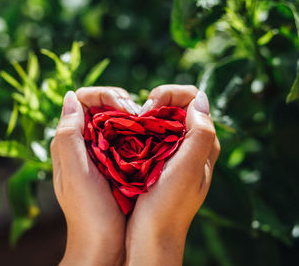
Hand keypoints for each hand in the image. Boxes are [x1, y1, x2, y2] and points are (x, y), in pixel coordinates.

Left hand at [51, 87, 139, 265]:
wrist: (104, 245)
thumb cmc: (88, 212)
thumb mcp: (75, 173)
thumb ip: (68, 135)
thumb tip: (70, 96)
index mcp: (68, 141)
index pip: (83, 99)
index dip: (105, 95)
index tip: (126, 109)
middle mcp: (82, 143)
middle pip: (101, 107)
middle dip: (122, 103)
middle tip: (140, 116)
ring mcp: (99, 153)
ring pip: (115, 121)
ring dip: (132, 117)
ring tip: (147, 125)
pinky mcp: (115, 164)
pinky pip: (126, 137)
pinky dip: (138, 132)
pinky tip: (150, 138)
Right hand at [126, 85, 219, 265]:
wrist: (152, 237)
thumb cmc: (169, 206)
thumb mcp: (188, 169)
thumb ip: (200, 132)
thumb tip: (199, 98)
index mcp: (203, 143)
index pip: (193, 98)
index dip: (170, 93)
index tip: (149, 107)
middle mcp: (191, 145)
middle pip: (176, 106)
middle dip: (156, 101)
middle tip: (137, 115)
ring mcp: (174, 154)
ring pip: (162, 119)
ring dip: (145, 115)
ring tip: (130, 124)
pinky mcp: (158, 162)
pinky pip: (151, 135)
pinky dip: (139, 129)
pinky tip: (127, 137)